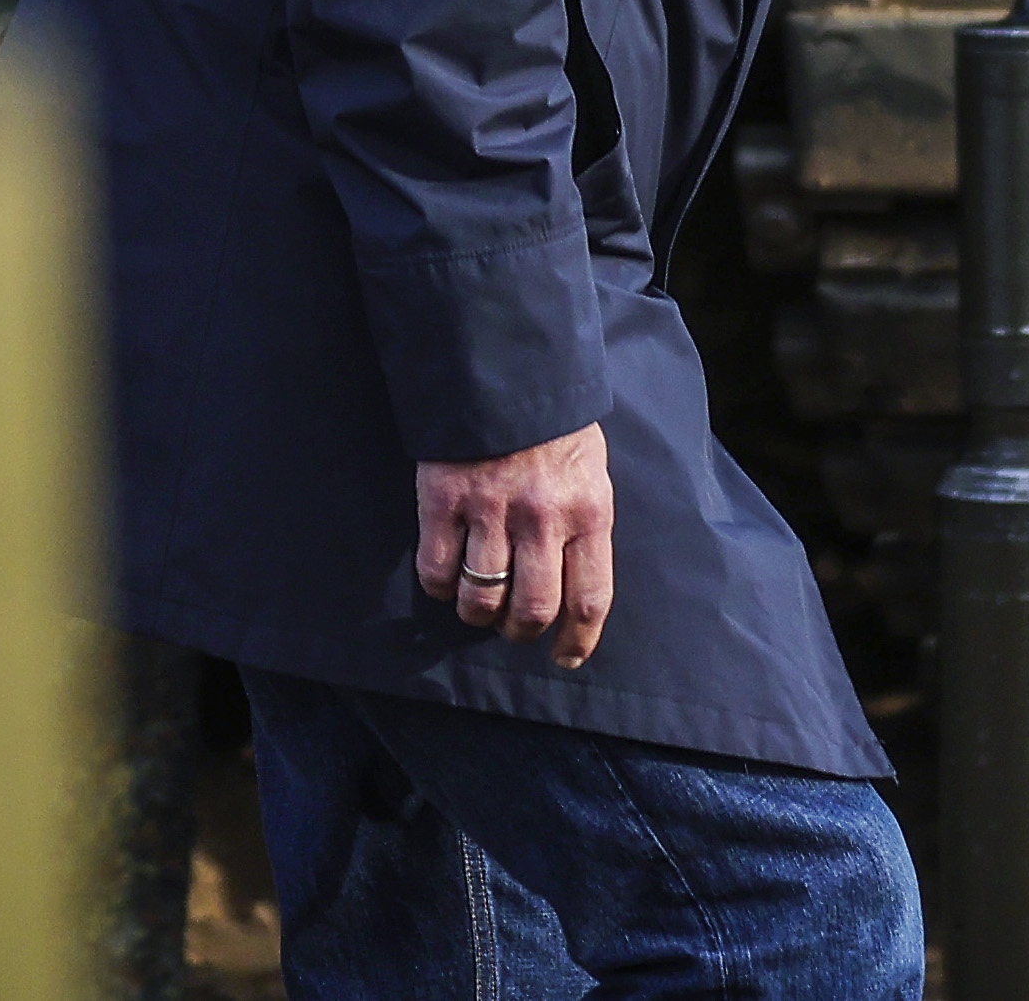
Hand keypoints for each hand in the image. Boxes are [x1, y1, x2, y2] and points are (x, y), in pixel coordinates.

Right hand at [414, 425, 615, 667]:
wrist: (504, 371)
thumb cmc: (554, 427)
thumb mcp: (590, 472)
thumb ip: (584, 525)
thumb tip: (574, 587)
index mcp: (588, 510)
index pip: (589, 597)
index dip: (578, 640)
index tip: (567, 657)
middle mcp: (542, 517)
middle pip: (531, 610)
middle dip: (521, 632)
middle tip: (514, 627)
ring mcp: (489, 510)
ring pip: (480, 600)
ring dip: (479, 615)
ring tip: (480, 605)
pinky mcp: (443, 501)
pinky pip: (437, 572)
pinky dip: (442, 588)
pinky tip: (449, 579)